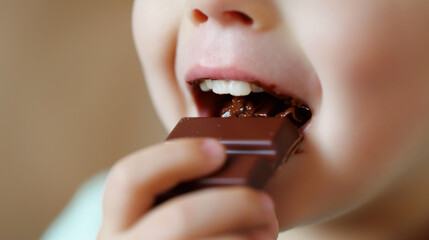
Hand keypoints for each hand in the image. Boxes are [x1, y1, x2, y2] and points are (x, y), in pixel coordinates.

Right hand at [98, 138, 277, 239]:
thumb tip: (223, 157)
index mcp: (116, 223)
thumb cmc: (178, 234)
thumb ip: (176, 191)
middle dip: (232, 205)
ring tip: (266, 229)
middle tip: (263, 202)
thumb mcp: (159, 215)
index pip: (129, 177)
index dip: (177, 157)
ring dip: (247, 236)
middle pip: (179, 219)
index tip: (219, 150)